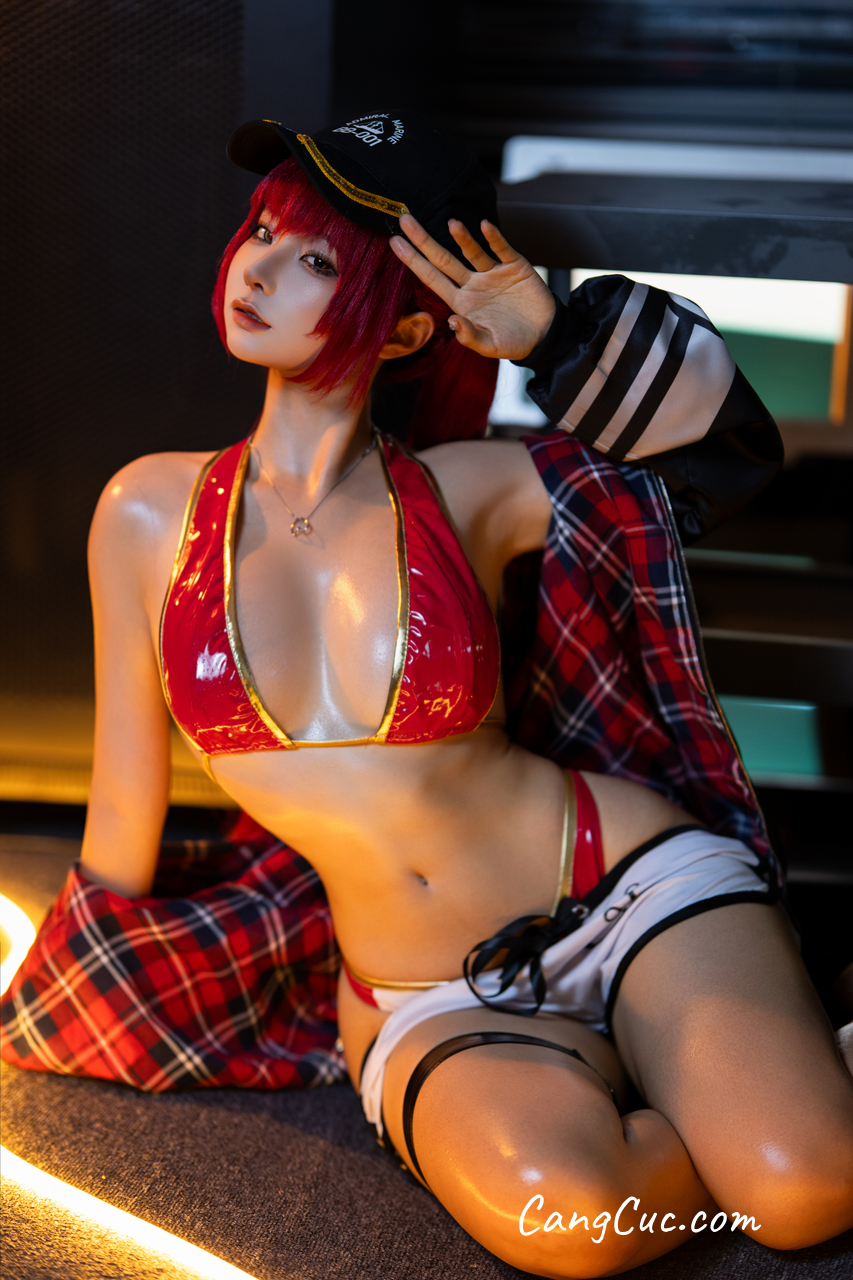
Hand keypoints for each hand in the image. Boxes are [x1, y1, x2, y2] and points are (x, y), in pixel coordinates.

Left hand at [390, 214, 555, 361]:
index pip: (432, 279)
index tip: (395, 242)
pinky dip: (494, 238)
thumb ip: (470, 337)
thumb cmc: (514, 342)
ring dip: (462, 237)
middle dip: (423, 240)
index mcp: (462, 303)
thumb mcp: (490, 347)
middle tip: (405, 218)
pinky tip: (484, 226)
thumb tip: (452, 322)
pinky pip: (502, 248)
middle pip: (443, 259)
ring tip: (451, 224)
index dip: (413, 261)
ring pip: (472, 251)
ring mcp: (492, 273)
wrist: (545, 335)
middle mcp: (473, 284)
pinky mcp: (514, 265)